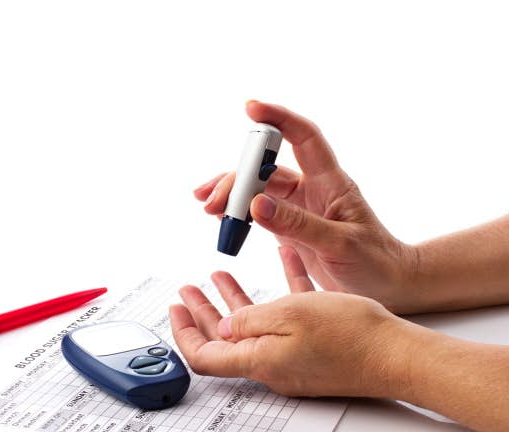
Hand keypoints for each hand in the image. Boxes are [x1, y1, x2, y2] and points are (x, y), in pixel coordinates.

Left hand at [169, 246, 410, 397]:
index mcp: (260, 359)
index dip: (184, 332)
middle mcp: (272, 363)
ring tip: (220, 276)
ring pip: (253, 325)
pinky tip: (279, 264)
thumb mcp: (290, 315)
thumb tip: (228, 326)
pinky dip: (275, 292)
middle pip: (224, 337)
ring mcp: (293, 357)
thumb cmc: (351, 335)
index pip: (204, 355)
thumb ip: (251, 320)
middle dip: (204, 310)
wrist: (397, 353)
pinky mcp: (313, 347)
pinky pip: (286, 318)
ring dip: (235, 299)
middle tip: (189, 290)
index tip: (175, 308)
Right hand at [195, 100, 418, 312]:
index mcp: (330, 182)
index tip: (251, 108)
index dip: (279, 118)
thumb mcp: (340, 244)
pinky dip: (240, 212)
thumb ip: (298, 225)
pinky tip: (224, 217)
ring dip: (233, 195)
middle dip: (238, 177)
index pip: (303, 137)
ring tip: (209, 208)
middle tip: (213, 200)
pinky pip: (260, 211)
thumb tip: (257, 204)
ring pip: (259, 189)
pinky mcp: (291, 225)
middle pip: (267, 168)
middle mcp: (312, 188)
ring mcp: (300, 206)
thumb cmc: (375, 261)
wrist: (387, 283)